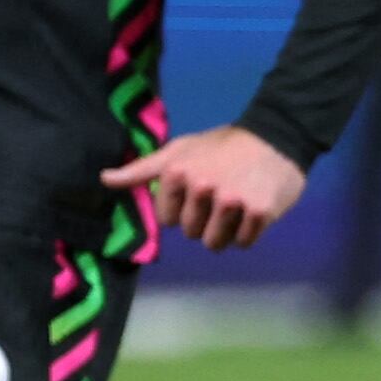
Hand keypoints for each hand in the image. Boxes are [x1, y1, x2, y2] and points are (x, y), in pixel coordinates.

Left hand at [100, 123, 306, 252]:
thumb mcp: (177, 151)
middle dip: (204, 220)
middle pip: (191, 233)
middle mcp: (202, 188)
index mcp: (177, 173)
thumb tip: (104, 179)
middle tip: (220, 196)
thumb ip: (141, 170)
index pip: (167, 219)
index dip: (182, 209)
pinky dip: (248, 233)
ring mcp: (232, 202)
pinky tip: (253, 210)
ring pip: (215, 243)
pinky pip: (243, 243)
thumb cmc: (221, 146)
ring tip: (235, 206)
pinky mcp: (260, 213)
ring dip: (225, 231)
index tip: (197, 192)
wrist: (276, 137)